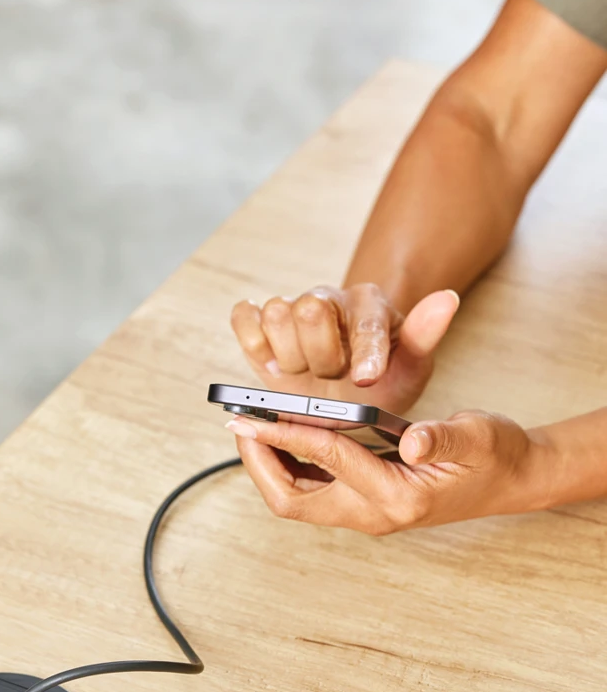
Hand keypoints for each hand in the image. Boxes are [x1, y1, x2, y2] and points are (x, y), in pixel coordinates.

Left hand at [225, 410, 548, 533]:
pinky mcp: (362, 505)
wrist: (512, 479)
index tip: (251, 416)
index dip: (287, 434)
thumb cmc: (495, 454)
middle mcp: (374, 513)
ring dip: (267, 466)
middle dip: (259, 464)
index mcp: (400, 497)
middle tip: (239, 424)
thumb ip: (444, 438)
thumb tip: (413, 441)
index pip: (330, 460)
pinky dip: (287, 466)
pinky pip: (310, 491)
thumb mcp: (477, 435)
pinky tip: (278, 437)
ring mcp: (365, 514)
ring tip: (249, 427)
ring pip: (297, 500)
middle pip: (293, 500)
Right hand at [230, 285, 459, 413]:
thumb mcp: (411, 368)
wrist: (343, 393)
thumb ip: (424, 335)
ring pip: (276, 315)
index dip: (364, 353)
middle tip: (333, 377)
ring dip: (290, 357)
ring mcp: (290, 309)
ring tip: (306, 373)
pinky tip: (274, 363)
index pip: (365, 321)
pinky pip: (244, 318)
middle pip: (310, 311)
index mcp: (368, 304)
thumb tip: (448, 298)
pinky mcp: (258, 324)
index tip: (365, 381)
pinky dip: (254, 343)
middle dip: (321, 357)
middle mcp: (327, 299)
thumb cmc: (379, 379)